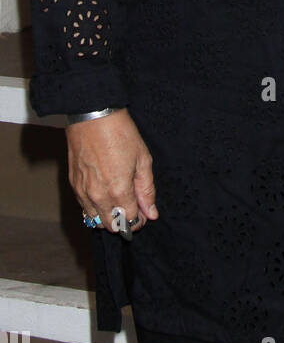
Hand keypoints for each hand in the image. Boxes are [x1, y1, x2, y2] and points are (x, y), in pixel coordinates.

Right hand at [67, 108, 157, 232]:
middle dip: (124, 222)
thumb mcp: (142, 159)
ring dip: (108, 218)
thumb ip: (146, 189)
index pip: (130, 221)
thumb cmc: (120, 133)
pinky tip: (104, 196)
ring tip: (118, 203)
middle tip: (132, 210)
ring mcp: (83, 192)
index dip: (139, 220)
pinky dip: (94, 209)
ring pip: (95, 221)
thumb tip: (151, 213)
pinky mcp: (73, 185)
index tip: (143, 213)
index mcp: (118, 190)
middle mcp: (98, 196)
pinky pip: (84, 208)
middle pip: (111, 226)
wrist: (93, 116)